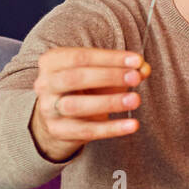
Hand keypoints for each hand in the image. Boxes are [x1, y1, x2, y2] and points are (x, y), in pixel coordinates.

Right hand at [30, 47, 148, 162]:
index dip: (110, 58)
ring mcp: (48, 109)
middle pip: (75, 78)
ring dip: (109, 102)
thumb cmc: (85, 88)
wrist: (59, 118)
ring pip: (76, 105)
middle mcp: (45, 84)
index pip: (81, 57)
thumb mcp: (102, 74)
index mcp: (52, 61)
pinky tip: (132, 124)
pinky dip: (111, 128)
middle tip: (136, 78)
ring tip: (135, 100)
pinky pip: (87, 130)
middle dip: (108, 77)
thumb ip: (124, 69)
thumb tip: (144, 68)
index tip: (137, 61)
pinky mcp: (59, 131)